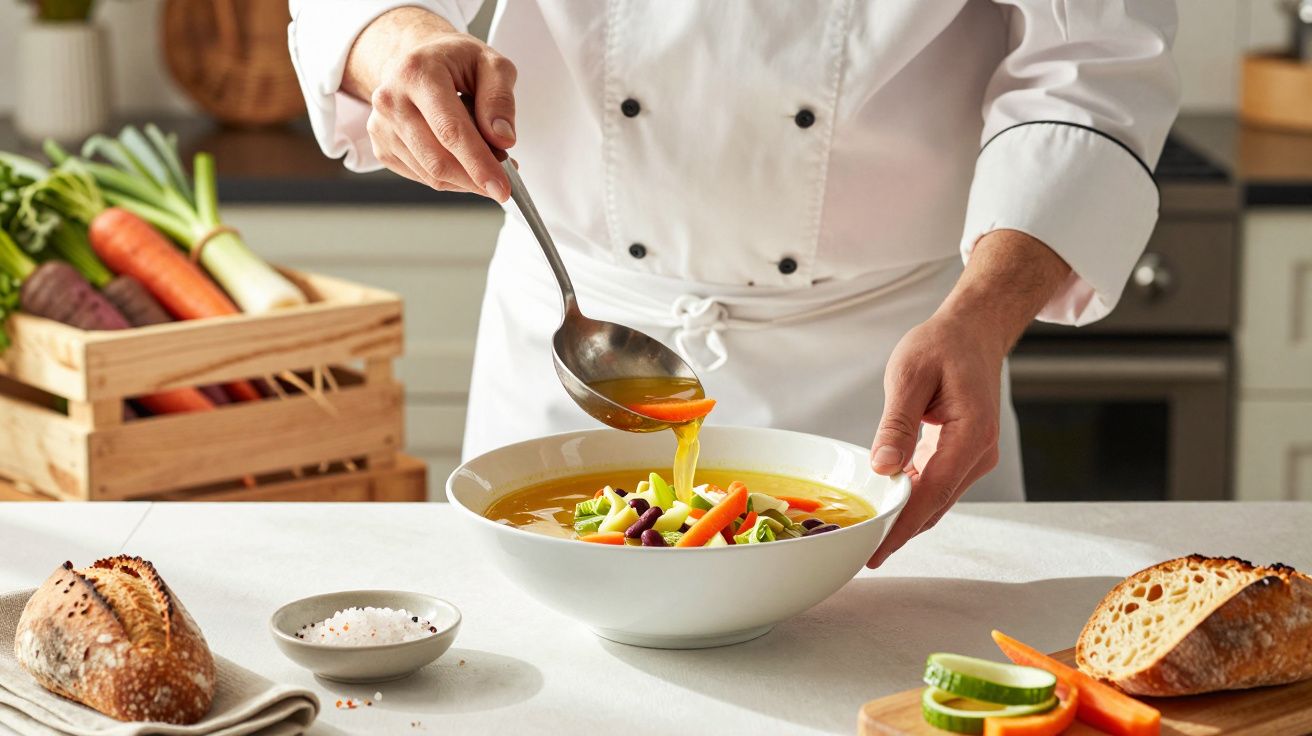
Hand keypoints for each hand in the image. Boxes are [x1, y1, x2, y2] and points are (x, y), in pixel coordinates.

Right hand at [343, 8, 515, 199]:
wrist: (416, 59)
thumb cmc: (454, 60)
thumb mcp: (491, 64)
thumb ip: (500, 100)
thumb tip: (502, 139)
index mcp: (418, 73)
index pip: (450, 130)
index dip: (479, 164)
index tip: (502, 188)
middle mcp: (391, 100)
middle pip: (438, 160)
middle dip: (476, 178)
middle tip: (505, 177)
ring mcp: (381, 126)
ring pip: (431, 175)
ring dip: (466, 178)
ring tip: (486, 157)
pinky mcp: (381, 146)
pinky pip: (423, 177)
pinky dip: (451, 177)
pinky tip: (462, 158)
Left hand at [865, 314, 1003, 567]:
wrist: (974, 332)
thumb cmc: (943, 345)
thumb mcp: (910, 374)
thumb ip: (897, 424)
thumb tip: (883, 467)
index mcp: (970, 435)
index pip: (931, 493)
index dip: (902, 526)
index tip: (876, 550)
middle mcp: (978, 454)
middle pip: (935, 505)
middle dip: (900, 531)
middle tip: (861, 553)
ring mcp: (973, 457)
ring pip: (935, 500)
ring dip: (904, 518)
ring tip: (868, 536)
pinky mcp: (963, 454)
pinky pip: (935, 484)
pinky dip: (911, 498)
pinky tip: (885, 505)